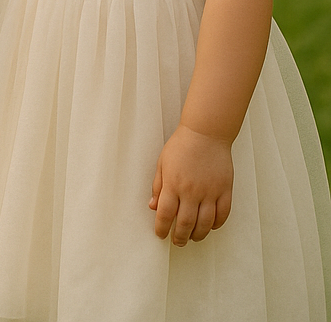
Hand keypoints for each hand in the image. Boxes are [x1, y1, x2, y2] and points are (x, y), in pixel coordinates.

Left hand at [151, 124, 233, 245]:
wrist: (205, 134)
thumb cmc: (181, 146)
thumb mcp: (162, 164)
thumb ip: (158, 186)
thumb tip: (153, 207)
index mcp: (173, 184)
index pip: (165, 214)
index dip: (161, 228)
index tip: (160, 235)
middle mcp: (191, 191)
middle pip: (185, 223)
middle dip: (179, 237)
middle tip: (177, 242)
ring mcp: (210, 192)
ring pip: (205, 223)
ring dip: (198, 234)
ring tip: (192, 238)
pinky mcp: (225, 191)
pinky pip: (222, 214)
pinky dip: (216, 224)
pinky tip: (210, 227)